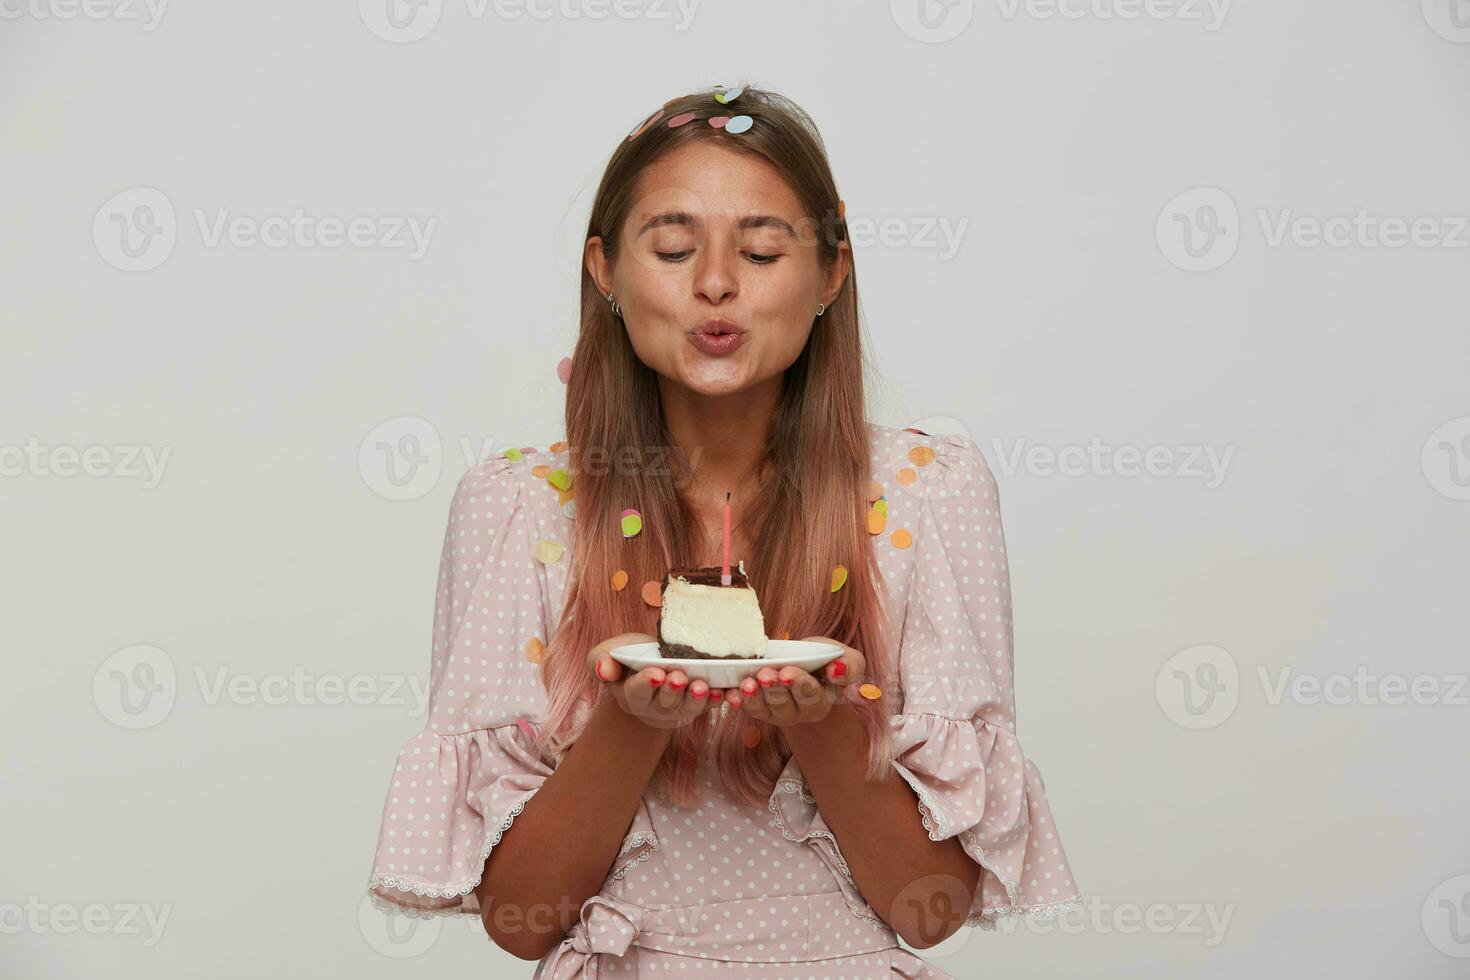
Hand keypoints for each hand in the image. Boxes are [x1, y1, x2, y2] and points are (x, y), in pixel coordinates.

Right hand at [586, 633, 726, 730]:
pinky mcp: (698, 704)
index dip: (646, 683)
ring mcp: (679, 707)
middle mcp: (655, 706)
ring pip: (689, 708)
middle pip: (665, 703)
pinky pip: (709, 705)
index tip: (655, 674)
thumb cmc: (626, 657)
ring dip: (697, 699)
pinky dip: (717, 700)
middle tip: (679, 677)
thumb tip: (603, 668)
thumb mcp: (606, 654)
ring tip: (703, 686)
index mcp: (631, 694)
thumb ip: (600, 661)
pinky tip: (725, 691)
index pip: (637, 691)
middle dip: (673, 691)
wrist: (649, 663)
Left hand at [723, 637, 865, 727]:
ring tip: (747, 684)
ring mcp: (774, 712)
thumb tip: (837, 670)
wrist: (806, 664)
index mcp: (820, 702)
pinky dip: (736, 699)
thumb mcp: (847, 659)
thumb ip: (850, 667)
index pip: (810, 694)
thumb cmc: (826, 661)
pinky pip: (745, 706)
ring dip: (752, 696)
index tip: (788, 673)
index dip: (799, 684)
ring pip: (762, 707)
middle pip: (783, 702)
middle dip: (773, 688)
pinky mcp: (757, 708)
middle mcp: (797, 712)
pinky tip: (730, 692)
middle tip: (765, 674)